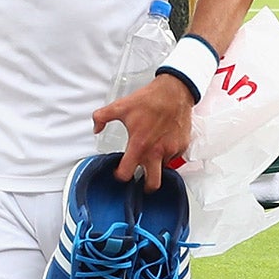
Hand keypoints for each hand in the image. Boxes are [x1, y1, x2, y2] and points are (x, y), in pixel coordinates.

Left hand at [92, 74, 192, 189]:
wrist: (174, 91)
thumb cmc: (149, 99)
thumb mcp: (120, 106)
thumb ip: (101, 117)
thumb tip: (96, 129)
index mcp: (139, 145)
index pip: (126, 173)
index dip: (120, 176)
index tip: (120, 173)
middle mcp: (156, 152)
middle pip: (152, 184)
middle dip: (146, 187)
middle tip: (142, 182)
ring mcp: (171, 150)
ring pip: (164, 167)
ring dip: (158, 164)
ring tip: (153, 153)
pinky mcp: (182, 146)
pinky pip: (175, 156)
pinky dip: (169, 153)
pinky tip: (164, 142)